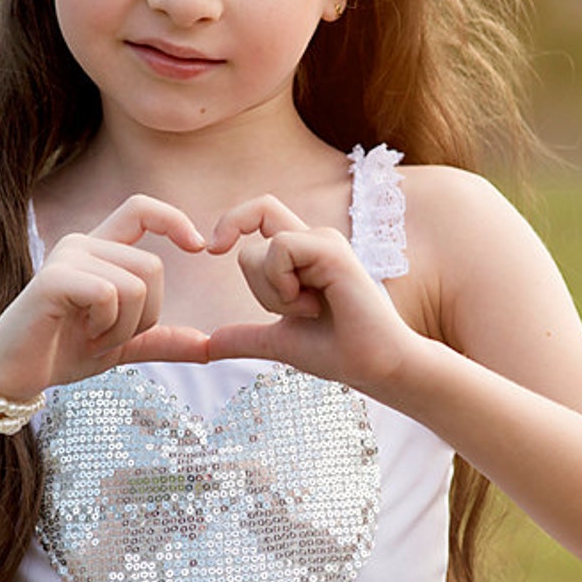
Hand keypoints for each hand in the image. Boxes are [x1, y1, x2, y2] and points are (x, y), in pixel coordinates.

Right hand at [0, 196, 210, 395]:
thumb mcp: (122, 346)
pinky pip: (109, 294)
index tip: (200, 246)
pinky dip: (106, 326)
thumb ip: (162, 340)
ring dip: (125, 327)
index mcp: (99, 250)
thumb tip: (210, 346)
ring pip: (135, 284)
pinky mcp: (53, 279)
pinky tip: (84, 338)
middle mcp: (82, 244)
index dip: (175, 220)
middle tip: (113, 338)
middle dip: (147, 314)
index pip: (142, 210)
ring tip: (95, 339)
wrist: (12, 375)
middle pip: (152, 266)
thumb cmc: (62, 352)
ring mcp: (66, 258)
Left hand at [206, 196, 414, 391]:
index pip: (258, 213)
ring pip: (262, 249)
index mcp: (303, 253)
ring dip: (274, 292)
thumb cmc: (338, 352)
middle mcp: (314, 240)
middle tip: (293, 310)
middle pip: (251, 234)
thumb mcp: (278, 342)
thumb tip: (208, 347)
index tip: (210, 248)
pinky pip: (280, 249)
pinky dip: (284, 286)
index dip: (230, 221)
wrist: (373, 368)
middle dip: (257, 285)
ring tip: (310, 310)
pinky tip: (315, 305)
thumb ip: (243, 338)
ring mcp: (324, 241)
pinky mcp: (331, 249)